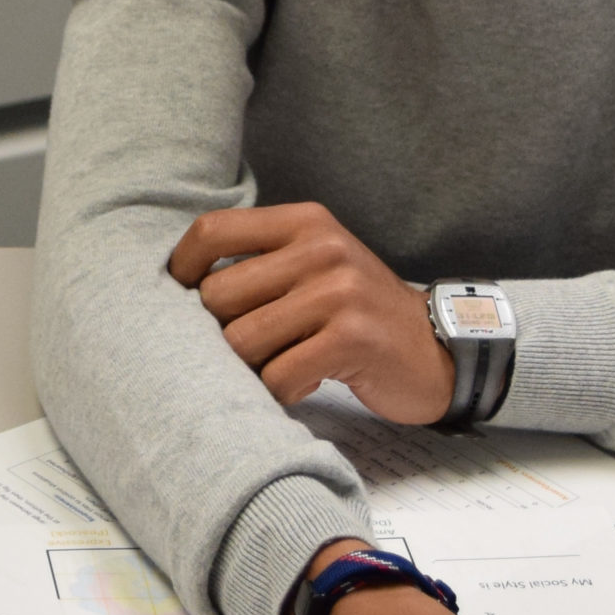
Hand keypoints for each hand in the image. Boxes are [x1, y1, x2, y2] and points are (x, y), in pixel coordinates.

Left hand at [168, 201, 453, 422]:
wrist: (436, 348)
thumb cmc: (358, 312)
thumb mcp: (315, 265)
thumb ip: (261, 263)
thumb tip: (178, 291)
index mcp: (305, 222)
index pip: (212, 231)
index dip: (181, 268)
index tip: (182, 298)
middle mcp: (322, 248)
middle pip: (217, 296)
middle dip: (222, 333)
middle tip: (253, 348)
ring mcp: (338, 292)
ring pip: (241, 341)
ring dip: (252, 369)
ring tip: (281, 366)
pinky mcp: (351, 339)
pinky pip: (278, 376)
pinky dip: (281, 392)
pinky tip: (304, 384)